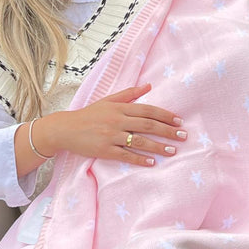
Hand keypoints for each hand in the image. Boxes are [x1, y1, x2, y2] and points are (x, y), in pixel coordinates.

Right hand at [39, 83, 186, 166]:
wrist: (66, 129)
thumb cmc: (89, 114)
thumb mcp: (108, 100)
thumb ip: (129, 94)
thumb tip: (149, 86)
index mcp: (119, 108)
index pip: (147, 110)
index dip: (165, 115)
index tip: (179, 121)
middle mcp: (117, 120)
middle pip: (147, 125)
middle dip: (167, 131)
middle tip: (183, 136)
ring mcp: (111, 136)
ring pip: (139, 141)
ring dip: (158, 146)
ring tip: (173, 151)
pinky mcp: (105, 150)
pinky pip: (126, 155)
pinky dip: (140, 159)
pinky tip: (152, 162)